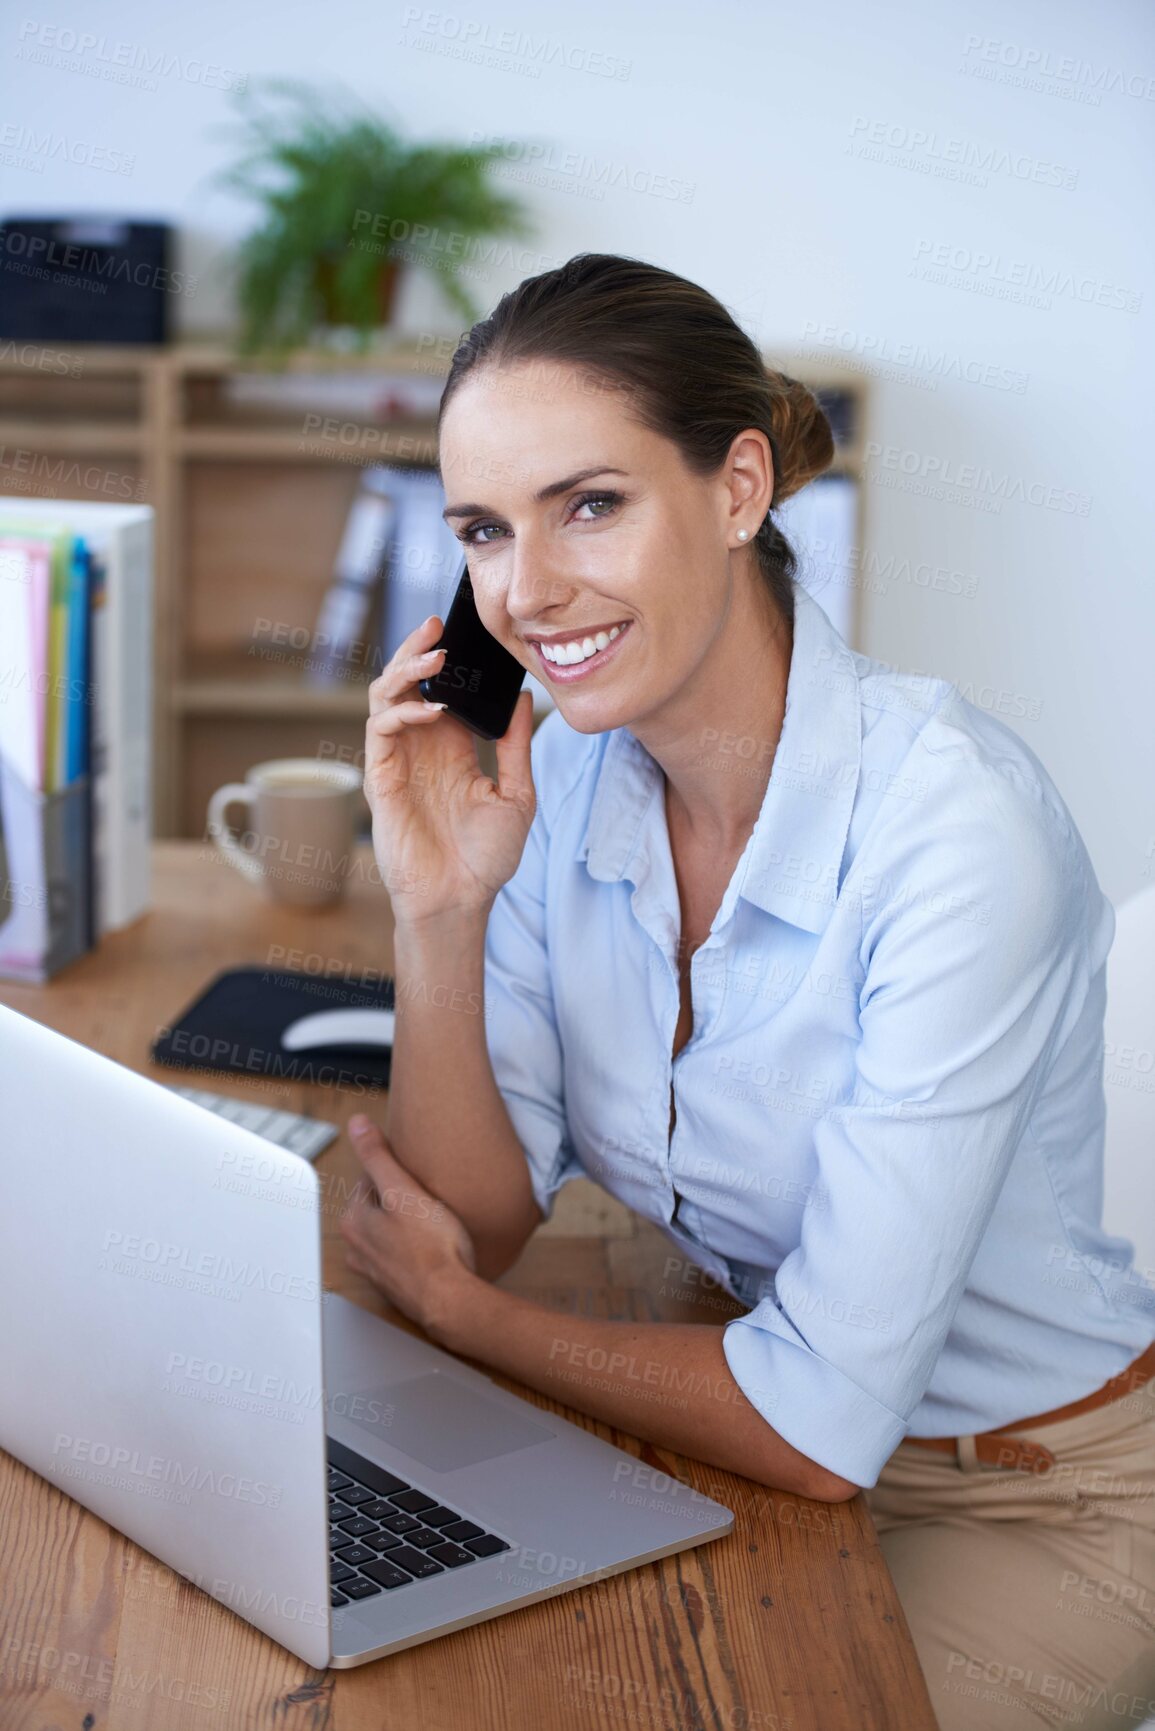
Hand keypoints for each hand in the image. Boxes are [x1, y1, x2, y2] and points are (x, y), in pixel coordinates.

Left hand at [338, 1114, 477, 1338]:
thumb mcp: (404, 1190)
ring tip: (434, 1223)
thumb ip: (377, 1155)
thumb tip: (357, 1124)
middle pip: (380, 1204)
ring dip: (409, 1223)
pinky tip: (433, 1246)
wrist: (451, 1300)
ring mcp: (374, 1268)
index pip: (371, 1177)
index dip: (401, 1173)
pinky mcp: (394, 1283)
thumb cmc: (432, 1247)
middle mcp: (356, 1246)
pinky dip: (414, 1246)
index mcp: (353, 1220)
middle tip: (430, 1201)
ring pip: (390, 1229)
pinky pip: (401, 1252)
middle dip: (403, 1198)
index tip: (419, 1179)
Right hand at [363, 613, 536, 925]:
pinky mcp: (381, 778)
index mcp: (453, 749)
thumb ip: (516, 745)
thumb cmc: (486, 858)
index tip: (469, 634)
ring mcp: (399, 761)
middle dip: (418, 650)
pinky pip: (380, 731)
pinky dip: (399, 712)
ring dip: (405, 672)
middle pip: (410, 684)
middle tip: (436, 624)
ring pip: (386, 698)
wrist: (460, 901)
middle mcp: (422, 749)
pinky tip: (427, 711)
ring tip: (433, 658)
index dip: (452, 662)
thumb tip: (526, 698)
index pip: (445, 691)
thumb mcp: (516, 793)